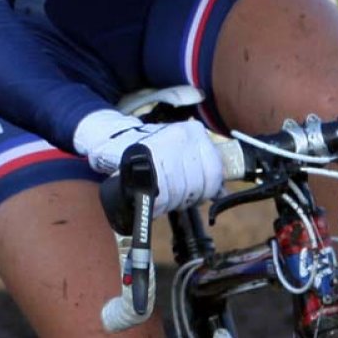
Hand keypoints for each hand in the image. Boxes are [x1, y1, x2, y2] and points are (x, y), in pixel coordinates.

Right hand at [73, 110, 223, 216]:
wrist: (116, 141)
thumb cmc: (155, 151)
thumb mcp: (184, 151)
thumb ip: (203, 167)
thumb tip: (221, 193)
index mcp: (195, 132)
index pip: (214, 171)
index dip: (206, 189)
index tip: (196, 192)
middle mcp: (181, 136)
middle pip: (197, 185)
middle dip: (186, 198)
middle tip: (175, 196)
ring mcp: (162, 147)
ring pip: (179, 192)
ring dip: (171, 202)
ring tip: (161, 194)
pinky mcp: (144, 162)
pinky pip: (160, 197)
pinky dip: (157, 205)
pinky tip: (154, 201)